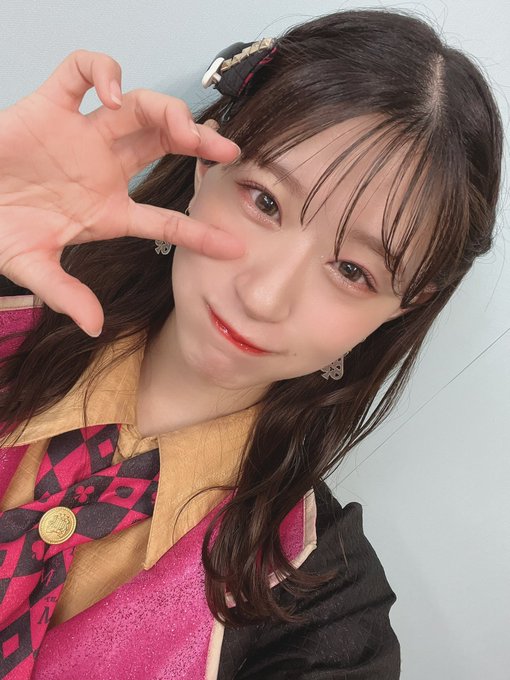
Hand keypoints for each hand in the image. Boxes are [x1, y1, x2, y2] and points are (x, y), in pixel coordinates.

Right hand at [0, 49, 241, 335]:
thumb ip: (64, 293)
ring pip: (136, 107)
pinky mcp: (49, 106)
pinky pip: (79, 73)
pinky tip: (111, 94)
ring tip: (185, 127)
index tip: (234, 245)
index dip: (200, 233)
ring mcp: (80, 134)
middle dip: (198, 145)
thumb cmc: (0, 228)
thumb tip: (94, 327)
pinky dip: (101, 72)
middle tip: (228, 153)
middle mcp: (104, 168)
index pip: (165, 221)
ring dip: (167, 111)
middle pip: (164, 147)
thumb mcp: (32, 266)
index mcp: (109, 209)